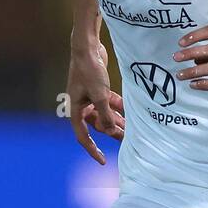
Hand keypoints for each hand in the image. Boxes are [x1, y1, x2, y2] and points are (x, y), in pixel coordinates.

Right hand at [67, 43, 124, 163]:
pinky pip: (108, 103)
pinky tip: (129, 111)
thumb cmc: (90, 71)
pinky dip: (117, 107)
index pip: (83, 136)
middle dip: (111, 133)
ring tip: (131, 128)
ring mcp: (89, 96)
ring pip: (104, 114)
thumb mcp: (100, 96)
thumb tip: (110, 132)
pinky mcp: (98, 88)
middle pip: (97, 125)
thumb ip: (106, 115)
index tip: (103, 160)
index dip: (93, 149)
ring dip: (116, 121)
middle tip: (126, 141)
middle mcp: (81, 105)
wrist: (88, 47)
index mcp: (75, 109)